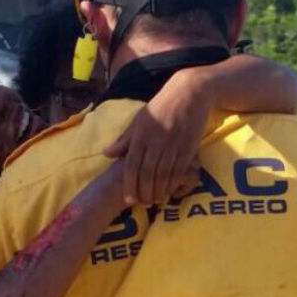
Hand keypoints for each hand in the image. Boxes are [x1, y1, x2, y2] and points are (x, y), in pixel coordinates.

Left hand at [103, 69, 207, 206]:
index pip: (132, 165)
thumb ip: (124, 139)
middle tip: (143, 203)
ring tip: (155, 200)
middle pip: (147, 174)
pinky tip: (169, 191)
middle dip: (144, 192)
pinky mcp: (188, 148)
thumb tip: (106, 154)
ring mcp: (173, 145)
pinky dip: (173, 184)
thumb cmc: (161, 107)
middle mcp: (156, 141)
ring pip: (163, 176)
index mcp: (141, 134)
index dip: (130, 185)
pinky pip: (179, 171)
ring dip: (158, 192)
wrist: (190, 93)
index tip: (129, 199)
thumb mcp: (140, 120)